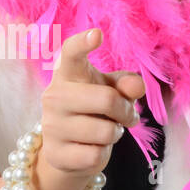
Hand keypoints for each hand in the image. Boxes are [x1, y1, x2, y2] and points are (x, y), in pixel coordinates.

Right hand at [39, 27, 145, 178]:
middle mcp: (54, 96)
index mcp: (68, 74)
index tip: (97, 34)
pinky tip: (91, 149)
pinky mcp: (55, 154)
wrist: (67, 150)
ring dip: (114, 134)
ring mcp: (51, 126)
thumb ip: (126, 84)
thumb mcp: (112, 91)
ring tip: (105, 131)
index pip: (70, 52)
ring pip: (105, 131)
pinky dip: (102, 154)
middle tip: (126, 116)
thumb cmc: (93, 110)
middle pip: (107, 99)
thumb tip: (138, 87)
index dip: (83, 42)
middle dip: (125, 111)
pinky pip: (96, 155)